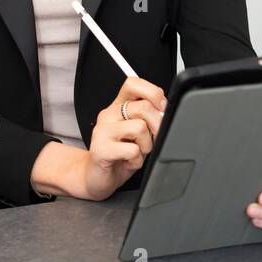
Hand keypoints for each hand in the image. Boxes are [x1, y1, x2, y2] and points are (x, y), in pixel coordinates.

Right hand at [83, 75, 167, 200]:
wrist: (96, 178)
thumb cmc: (121, 155)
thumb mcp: (139, 133)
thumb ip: (149, 118)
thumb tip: (166, 111)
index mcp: (118, 106)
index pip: (134, 84)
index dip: (153, 92)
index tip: (161, 108)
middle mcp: (109, 115)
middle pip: (144, 107)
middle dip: (157, 126)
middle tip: (151, 139)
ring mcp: (102, 131)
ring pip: (140, 128)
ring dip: (146, 145)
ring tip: (136, 153)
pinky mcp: (100, 149)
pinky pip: (133, 150)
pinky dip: (137, 161)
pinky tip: (128, 163)